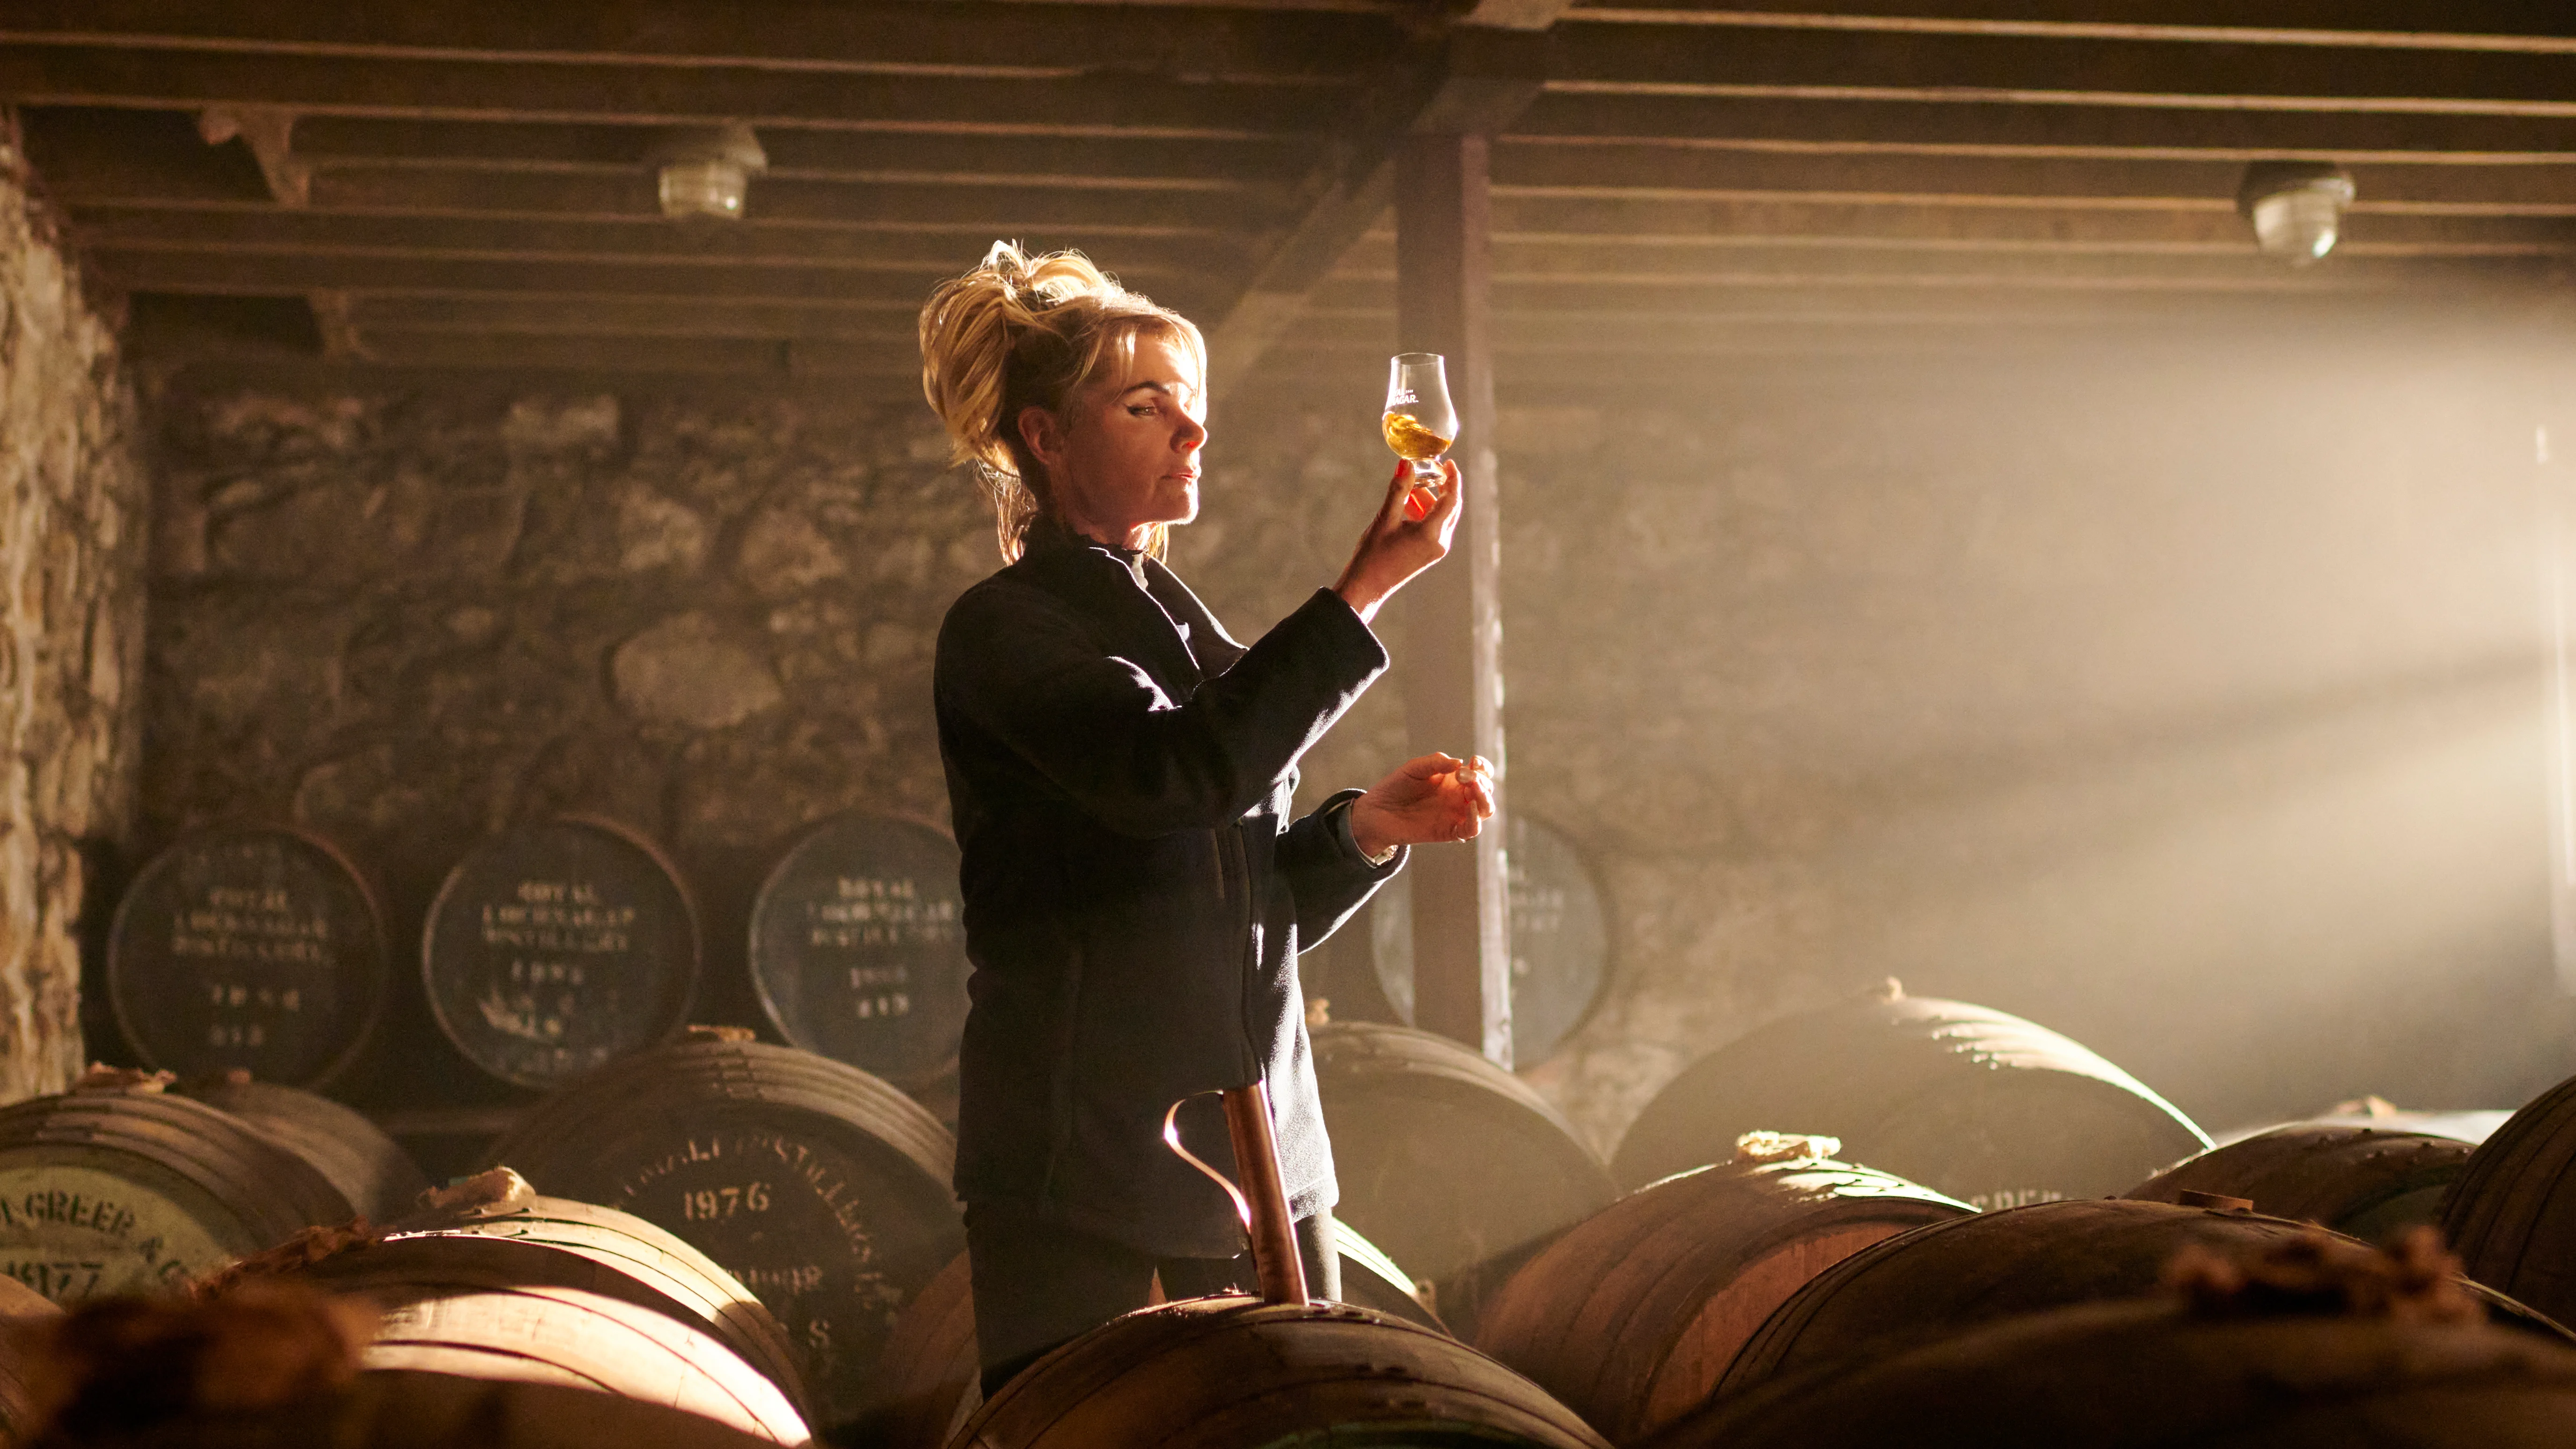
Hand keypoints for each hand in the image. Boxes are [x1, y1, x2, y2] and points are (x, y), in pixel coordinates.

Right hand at [1334, 457, 1463, 623]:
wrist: (1367, 586)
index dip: (1452, 478)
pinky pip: (1434, 527)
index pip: (1451, 499)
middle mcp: (1440, 542)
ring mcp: (1436, 549)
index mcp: (1432, 534)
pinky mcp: (1429, 553)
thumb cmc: (1373, 555)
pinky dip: (1425, 513)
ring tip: (1410, 488)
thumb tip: (1406, 464)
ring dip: (1430, 500)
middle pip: (1450, 507)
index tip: (1448, 462)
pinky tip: (1407, 505)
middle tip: (1429, 470)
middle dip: (1441, 487)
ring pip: (1442, 516)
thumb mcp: (1385, 518)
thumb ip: (1399, 489)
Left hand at [1349, 753, 1495, 857]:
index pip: (1481, 772)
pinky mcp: (1449, 832)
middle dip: (1482, 781)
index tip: (1474, 761)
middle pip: (1487, 790)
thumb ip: (1436, 762)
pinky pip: (1471, 830)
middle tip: (1464, 776)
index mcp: (1454, 779)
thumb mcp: (1414, 768)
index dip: (1483, 767)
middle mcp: (1459, 797)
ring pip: (1485, 809)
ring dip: (1483, 798)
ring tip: (1470, 788)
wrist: (1377, 812)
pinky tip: (1468, 808)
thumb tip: (1460, 763)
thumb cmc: (1395, 787)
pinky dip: (1475, 820)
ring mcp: (1455, 815)